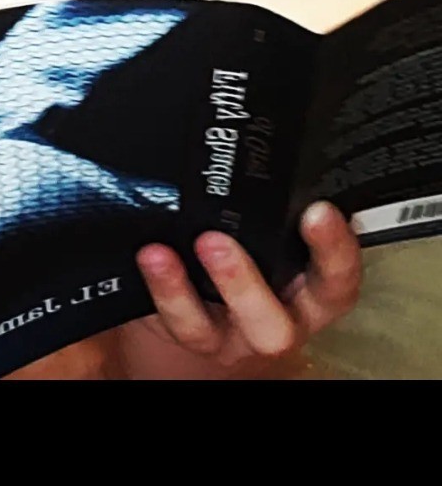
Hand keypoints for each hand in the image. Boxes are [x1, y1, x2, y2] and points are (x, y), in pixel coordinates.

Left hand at [134, 203, 361, 369]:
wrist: (215, 308)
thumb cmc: (259, 256)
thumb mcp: (278, 236)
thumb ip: (278, 208)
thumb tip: (260, 148)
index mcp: (311, 293)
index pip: (336, 277)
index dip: (334, 249)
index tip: (318, 211)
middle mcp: (276, 322)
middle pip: (274, 325)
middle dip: (244, 284)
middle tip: (215, 241)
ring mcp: (231, 337)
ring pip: (211, 332)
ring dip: (181, 293)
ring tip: (161, 254)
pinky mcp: (191, 337)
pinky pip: (175, 324)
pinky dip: (161, 290)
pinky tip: (149, 257)